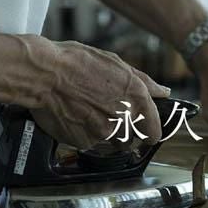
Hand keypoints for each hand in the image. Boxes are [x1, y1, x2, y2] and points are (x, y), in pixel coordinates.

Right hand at [28, 38, 170, 148]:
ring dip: (105, 134)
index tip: (143, 131)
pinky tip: (76, 117)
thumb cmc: (76, 63)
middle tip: (106, 114)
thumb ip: (144, 82)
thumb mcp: (115, 63)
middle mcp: (125, 117)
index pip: (154, 132)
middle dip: (123, 131)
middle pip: (132, 139)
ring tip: (89, 113)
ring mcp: (105, 132)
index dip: (149, 132)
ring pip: (112, 143)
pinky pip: (90, 144)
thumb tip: (163, 92)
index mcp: (137, 97)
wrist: (44, 74)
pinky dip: (85, 135)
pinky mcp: (85, 141)